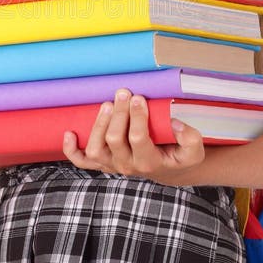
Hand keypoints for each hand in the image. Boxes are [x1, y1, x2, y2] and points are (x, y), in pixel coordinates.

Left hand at [62, 89, 204, 185]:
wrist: (169, 170)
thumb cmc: (179, 156)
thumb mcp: (194, 151)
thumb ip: (191, 138)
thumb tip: (175, 123)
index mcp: (149, 162)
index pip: (138, 139)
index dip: (136, 117)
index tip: (139, 98)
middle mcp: (127, 166)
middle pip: (114, 140)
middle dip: (119, 114)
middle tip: (124, 93)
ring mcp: (112, 165)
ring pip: (96, 149)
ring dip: (98, 125)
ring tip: (108, 105)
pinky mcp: (102, 163)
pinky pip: (82, 161)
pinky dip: (72, 150)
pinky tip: (69, 133)